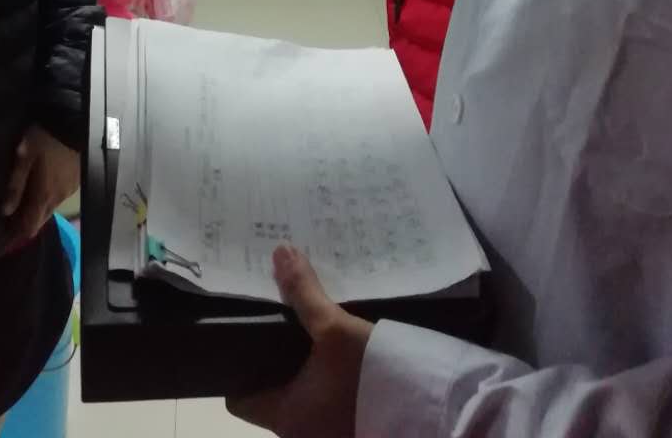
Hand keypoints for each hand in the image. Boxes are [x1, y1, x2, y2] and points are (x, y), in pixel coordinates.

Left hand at [1, 124, 78, 248]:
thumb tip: (5, 211)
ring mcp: (69, 191)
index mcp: (44, 196)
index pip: (31, 226)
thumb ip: (16, 184)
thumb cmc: (46, 140)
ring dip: (39, 209)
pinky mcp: (76, 181)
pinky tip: (43, 187)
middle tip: (13, 219)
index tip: (7, 235)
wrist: (75, 125)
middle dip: (28, 222)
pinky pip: (60, 196)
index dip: (19, 233)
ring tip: (26, 202)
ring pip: (51, 208)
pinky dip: (49, 197)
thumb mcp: (25, 157)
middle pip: (41, 219)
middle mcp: (58, 199)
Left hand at [227, 246, 373, 436]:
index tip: (247, 334)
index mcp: (283, 416)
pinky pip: (326, 400)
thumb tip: (280, 252)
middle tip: (278, 316)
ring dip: (305, 367)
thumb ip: (303, 293)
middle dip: (277, 358)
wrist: (432, 414)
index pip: (239, 398)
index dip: (238, 368)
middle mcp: (299, 433)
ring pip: (302, 395)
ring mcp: (326, 434)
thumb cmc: (370, 377)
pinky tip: (336, 348)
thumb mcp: (335, 329)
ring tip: (306, 324)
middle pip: (272, 392)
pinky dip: (326, 378)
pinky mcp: (351, 428)